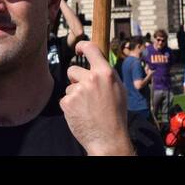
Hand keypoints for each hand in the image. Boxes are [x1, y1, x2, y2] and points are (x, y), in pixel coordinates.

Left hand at [62, 41, 132, 155]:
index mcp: (106, 73)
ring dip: (74, 95)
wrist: (108, 138)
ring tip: (87, 107)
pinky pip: (65, 99)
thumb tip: (97, 63)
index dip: (82, 46)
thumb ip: (106, 74)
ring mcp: (78, 90)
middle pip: (73, 69)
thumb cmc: (116, 115)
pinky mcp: (68, 102)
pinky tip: (80, 113)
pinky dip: (70, 106)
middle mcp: (91, 79)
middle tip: (87, 94)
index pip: (91, 48)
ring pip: (69, 86)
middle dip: (76, 80)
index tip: (78, 48)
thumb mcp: (119, 89)